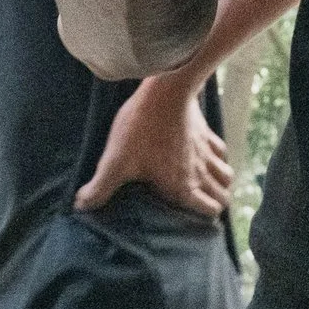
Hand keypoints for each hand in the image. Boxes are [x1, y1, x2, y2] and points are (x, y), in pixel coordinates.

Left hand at [76, 78, 232, 216]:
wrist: (165, 91)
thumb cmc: (141, 129)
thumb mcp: (116, 161)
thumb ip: (100, 187)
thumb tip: (80, 206)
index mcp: (183, 186)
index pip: (209, 211)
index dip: (206, 217)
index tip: (194, 218)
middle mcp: (201, 173)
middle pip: (223, 197)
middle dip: (216, 202)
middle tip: (202, 202)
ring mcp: (207, 153)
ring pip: (227, 176)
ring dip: (220, 182)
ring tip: (206, 183)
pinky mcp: (207, 133)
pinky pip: (221, 152)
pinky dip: (218, 158)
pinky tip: (206, 156)